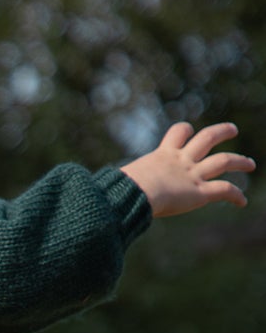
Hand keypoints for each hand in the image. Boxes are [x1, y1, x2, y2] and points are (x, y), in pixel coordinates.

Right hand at [121, 122, 253, 217]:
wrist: (133, 194)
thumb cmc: (117, 190)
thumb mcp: (115, 181)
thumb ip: (109, 184)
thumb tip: (83, 189)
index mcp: (162, 155)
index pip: (178, 133)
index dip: (185, 131)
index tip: (189, 131)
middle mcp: (181, 161)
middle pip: (207, 137)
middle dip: (222, 132)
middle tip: (232, 130)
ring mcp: (192, 176)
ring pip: (224, 161)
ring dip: (240, 161)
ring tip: (251, 164)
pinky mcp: (199, 193)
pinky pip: (224, 191)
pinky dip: (236, 195)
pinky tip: (242, 202)